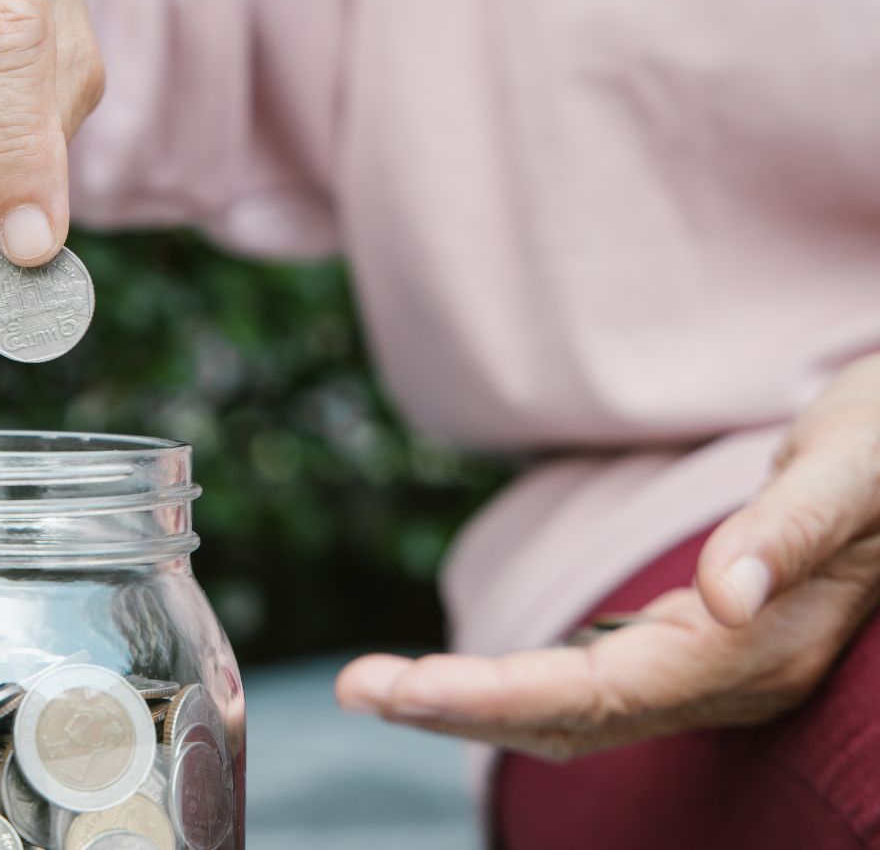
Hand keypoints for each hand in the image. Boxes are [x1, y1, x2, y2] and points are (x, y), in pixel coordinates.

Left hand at [335, 353, 879, 759]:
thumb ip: (793, 529)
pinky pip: (591, 691)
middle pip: (572, 720)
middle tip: (354, 687)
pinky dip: (513, 690)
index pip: (603, 693)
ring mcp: (714, 671)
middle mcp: (731, 677)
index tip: (402, 687)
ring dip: (473, 706)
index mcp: (760, 646)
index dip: (496, 696)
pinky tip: (455, 680)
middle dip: (458, 711)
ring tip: (378, 687)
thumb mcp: (857, 464)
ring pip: (575, 715)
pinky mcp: (697, 649)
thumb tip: (727, 593)